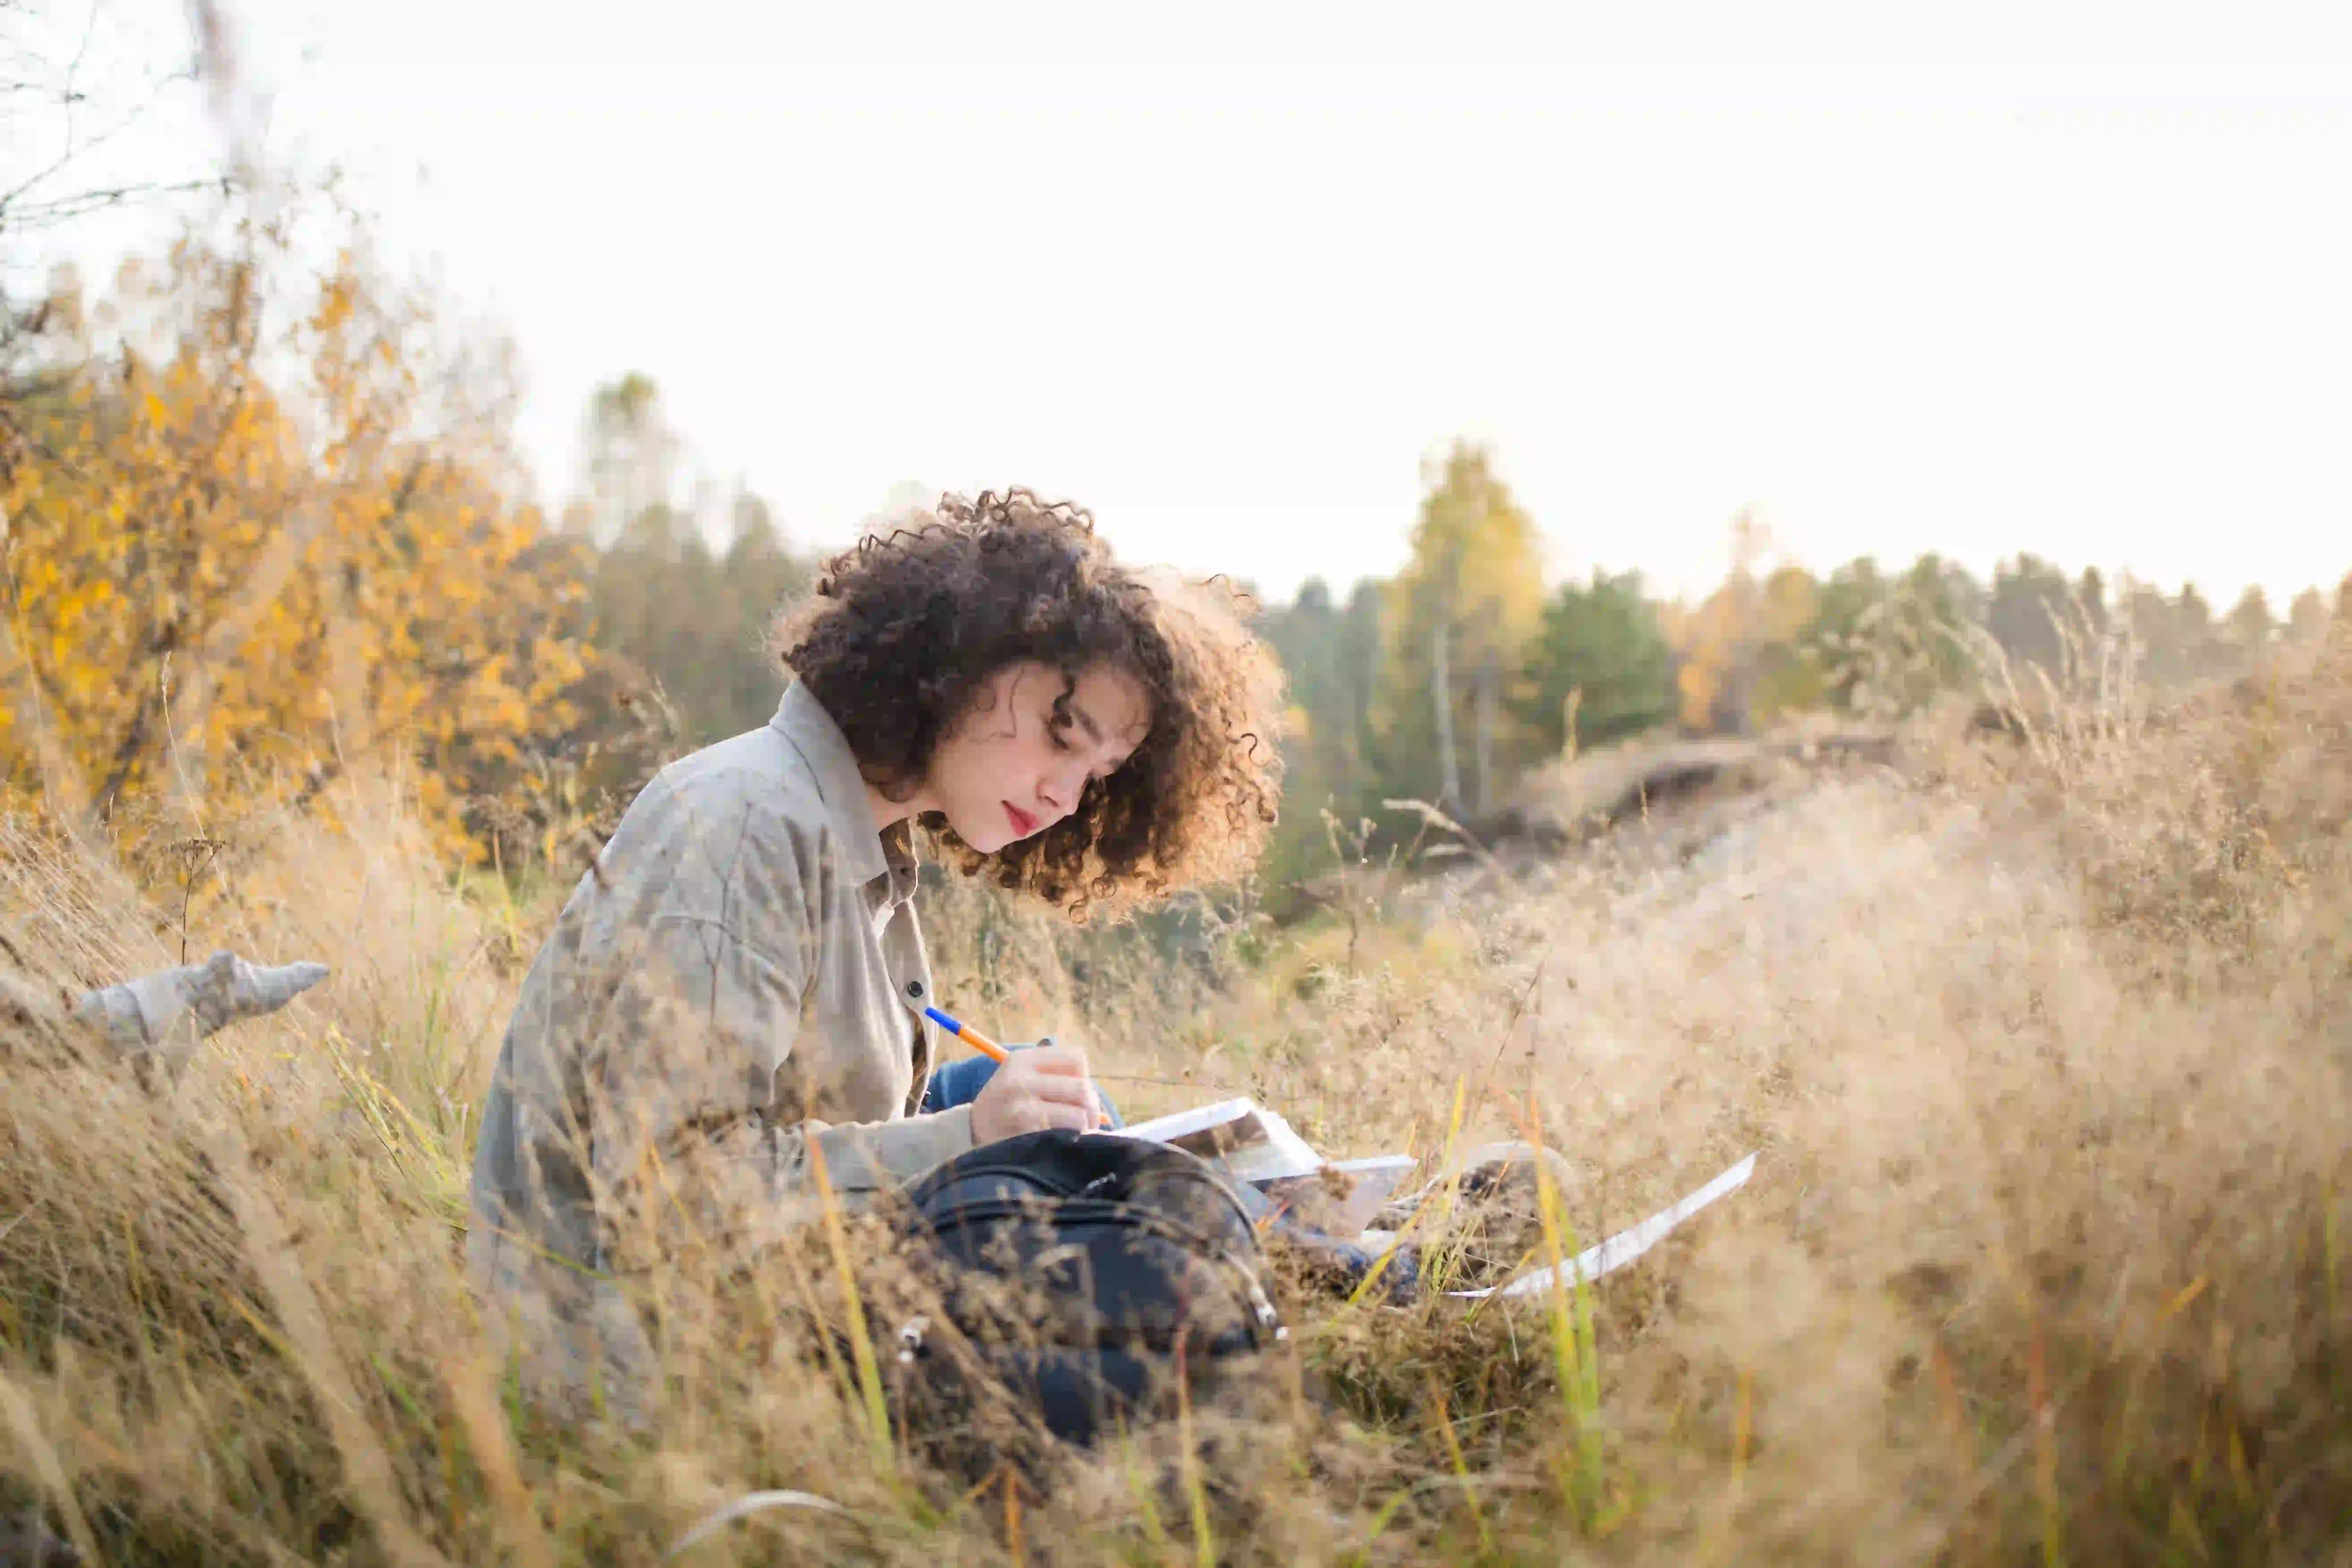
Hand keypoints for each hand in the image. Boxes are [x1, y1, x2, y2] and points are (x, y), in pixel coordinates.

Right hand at [968, 1044, 1106, 1142]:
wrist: (969, 1135)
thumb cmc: (1006, 1105)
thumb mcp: (1020, 1077)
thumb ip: (1054, 1074)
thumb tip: (1095, 1095)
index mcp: (1022, 1060)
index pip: (1076, 1059)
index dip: (1084, 1077)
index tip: (1076, 1094)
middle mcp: (1019, 1080)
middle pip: (1082, 1088)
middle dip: (1091, 1107)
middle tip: (1088, 1121)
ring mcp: (1021, 1109)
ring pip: (1079, 1115)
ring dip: (1086, 1128)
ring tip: (1079, 1134)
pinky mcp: (1024, 1136)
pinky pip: (1067, 1137)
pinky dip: (1074, 1142)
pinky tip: (1065, 1144)